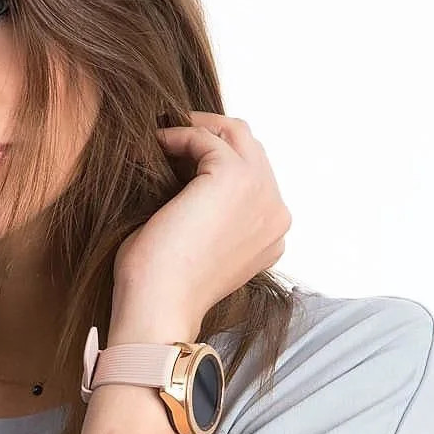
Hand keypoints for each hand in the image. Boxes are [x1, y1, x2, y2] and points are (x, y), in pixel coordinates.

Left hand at [112, 111, 290, 328]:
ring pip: (236, 134)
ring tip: (165, 135)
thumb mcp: (201, 244)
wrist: (159, 305)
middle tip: (174, 134)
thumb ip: (212, 213)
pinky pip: (207, 138)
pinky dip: (180, 135)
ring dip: (199, 128)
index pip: (255, 177)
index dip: (217, 160)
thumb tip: (189, 174)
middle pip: (251, 149)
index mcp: (272, 235)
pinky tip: (157, 144)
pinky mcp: (235, 177)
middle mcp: (276, 213)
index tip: (181, 156)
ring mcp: (262, 193)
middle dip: (212, 135)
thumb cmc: (164, 285)